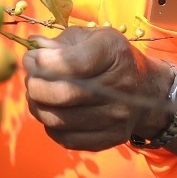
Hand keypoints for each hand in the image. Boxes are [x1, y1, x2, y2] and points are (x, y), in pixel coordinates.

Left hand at [22, 26, 171, 151]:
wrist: (146, 89)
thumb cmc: (109, 57)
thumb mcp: (90, 38)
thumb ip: (60, 42)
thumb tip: (33, 48)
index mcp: (113, 51)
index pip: (73, 63)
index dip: (44, 63)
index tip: (30, 59)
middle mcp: (119, 85)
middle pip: (64, 94)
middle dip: (36, 86)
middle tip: (30, 79)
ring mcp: (117, 116)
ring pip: (60, 120)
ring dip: (38, 107)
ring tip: (37, 95)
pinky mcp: (111, 138)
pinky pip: (66, 139)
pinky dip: (50, 126)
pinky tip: (53, 111)